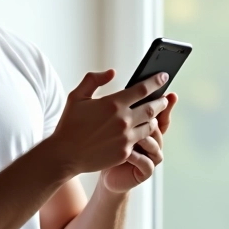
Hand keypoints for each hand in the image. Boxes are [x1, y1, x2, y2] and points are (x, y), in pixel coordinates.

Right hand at [48, 70, 171, 175]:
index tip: (164, 77)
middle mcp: (123, 120)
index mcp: (113, 104)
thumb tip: (112, 72)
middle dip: (161, 102)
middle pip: (151, 108)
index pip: (142, 89)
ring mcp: (125, 138)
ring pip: (150, 126)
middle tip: (164, 98)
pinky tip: (143, 132)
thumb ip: (94, 80)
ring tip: (154, 116)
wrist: (64, 155)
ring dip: (154, 119)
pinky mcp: (125, 152)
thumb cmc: (69, 124)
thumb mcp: (77, 96)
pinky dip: (144, 135)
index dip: (156, 81)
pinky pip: (141, 141)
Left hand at [100, 91, 177, 193]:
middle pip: (159, 124)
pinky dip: (138, 156)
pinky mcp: (143, 170)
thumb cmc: (97, 138)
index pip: (157, 111)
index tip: (170, 92)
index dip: (165, 102)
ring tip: (138, 130)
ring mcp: (148, 155)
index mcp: (141, 124)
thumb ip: (107, 94)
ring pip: (155, 143)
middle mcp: (148, 139)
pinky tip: (128, 151)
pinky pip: (146, 162)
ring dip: (148, 136)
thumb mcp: (101, 115)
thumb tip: (112, 72)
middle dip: (161, 115)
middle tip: (159, 104)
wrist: (90, 165)